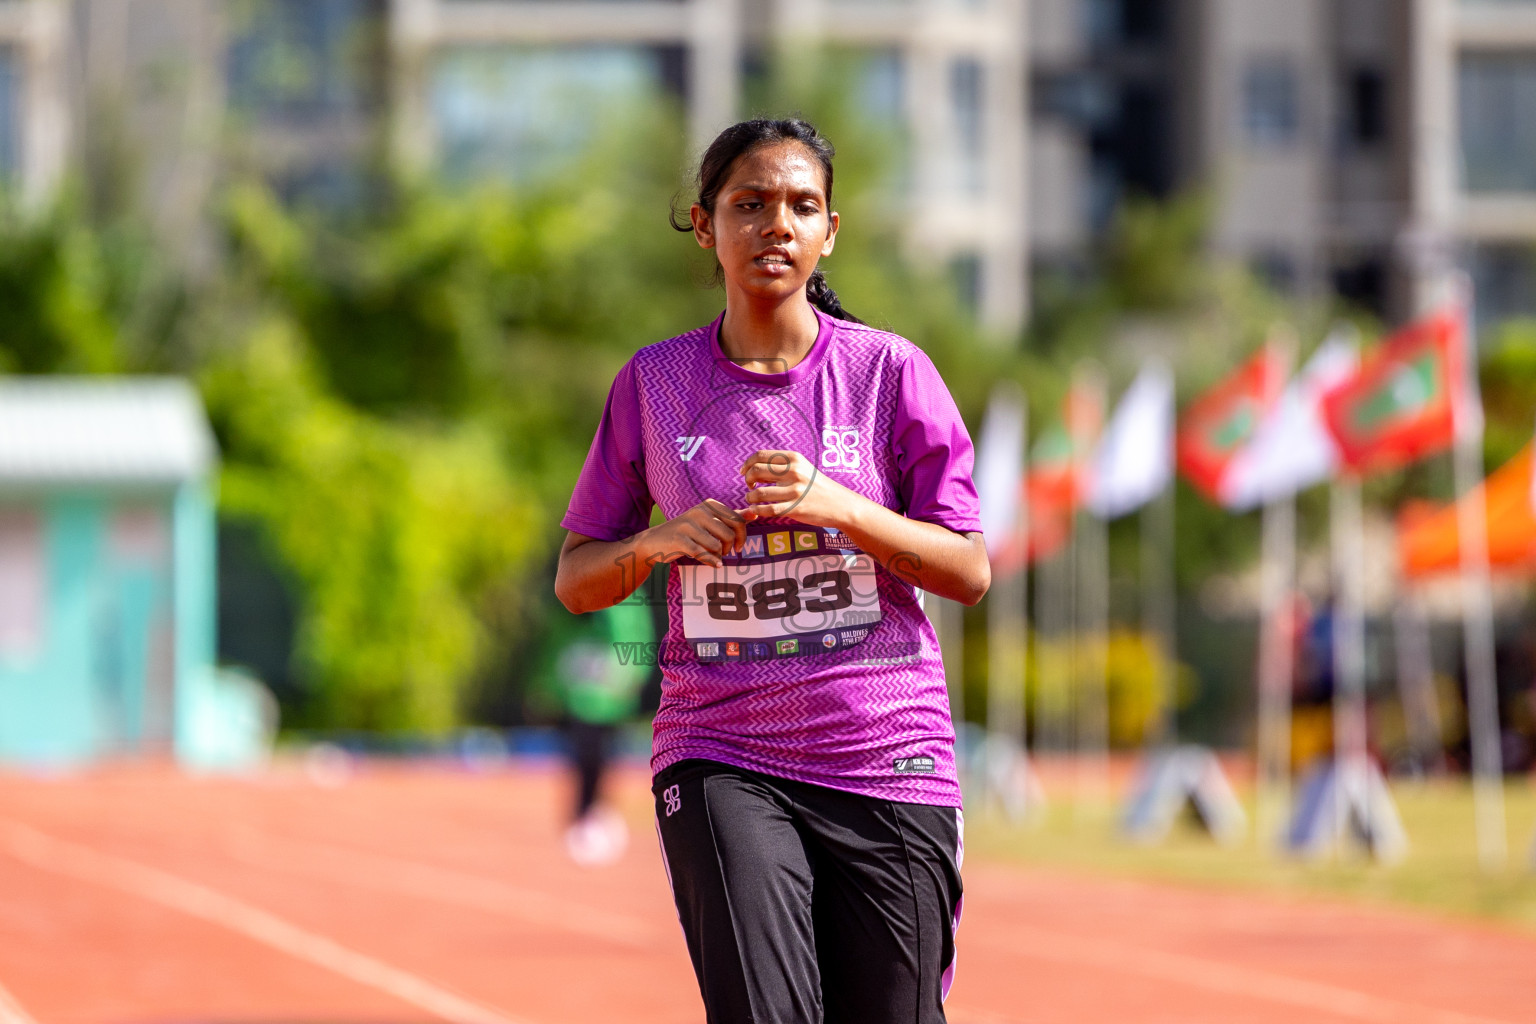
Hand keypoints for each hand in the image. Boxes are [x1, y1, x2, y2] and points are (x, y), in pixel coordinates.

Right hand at [638, 498, 747, 567]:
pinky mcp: (680, 540)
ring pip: (717, 545)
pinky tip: (714, 564)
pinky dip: (711, 562)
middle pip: (729, 534)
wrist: (655, 541)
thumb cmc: (688, 533)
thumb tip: (755, 512)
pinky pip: (703, 554)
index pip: (737, 520)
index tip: (737, 547)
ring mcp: (688, 525)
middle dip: (729, 548)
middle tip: (723, 553)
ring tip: (711, 556)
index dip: (741, 537)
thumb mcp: (709, 522)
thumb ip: (732, 518)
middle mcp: (699, 511)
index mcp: (709, 505)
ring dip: (718, 555)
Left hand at [738, 449, 860, 527]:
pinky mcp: (795, 508)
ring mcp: (795, 490)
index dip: (747, 464)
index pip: (760, 455)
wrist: (840, 504)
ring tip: (753, 500)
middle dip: (747, 480)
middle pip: (756, 471)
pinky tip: (756, 510)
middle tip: (750, 487)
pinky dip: (757, 510)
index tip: (743, 473)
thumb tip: (753, 468)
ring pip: (758, 493)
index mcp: (794, 459)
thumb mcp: (803, 468)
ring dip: (750, 498)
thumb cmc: (817, 486)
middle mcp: (794, 472)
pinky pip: (767, 510)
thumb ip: (781, 466)